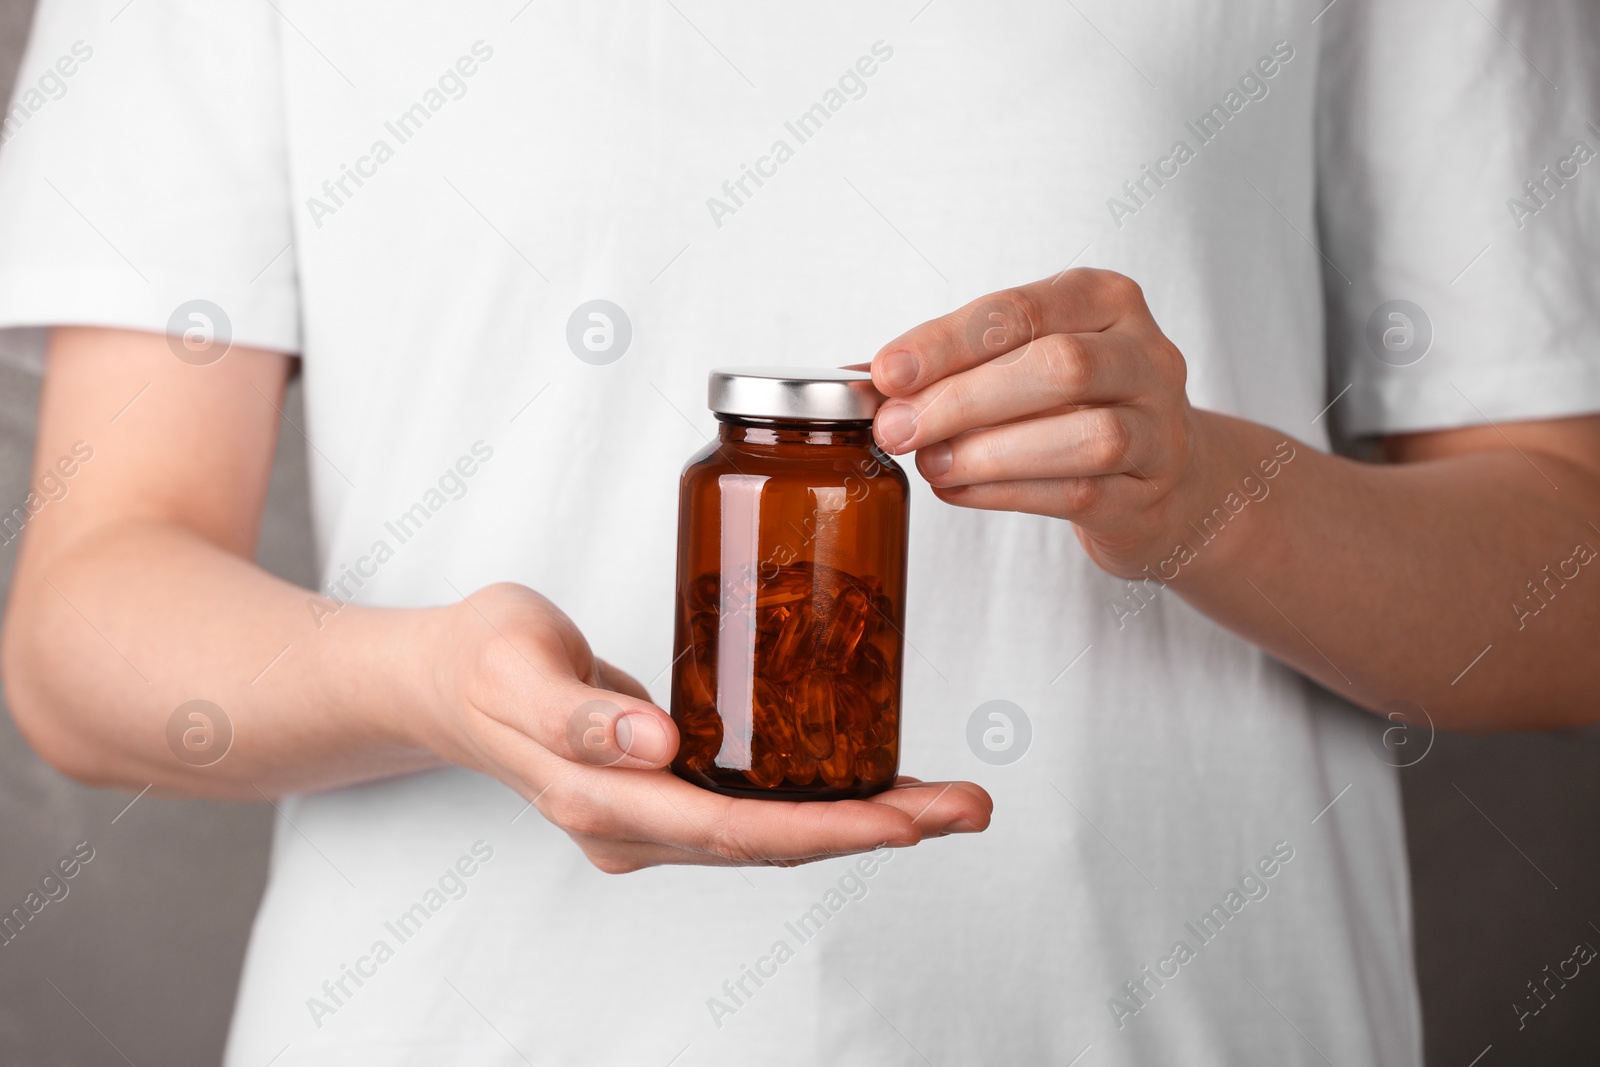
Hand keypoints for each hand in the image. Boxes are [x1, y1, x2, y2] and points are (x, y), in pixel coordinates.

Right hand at [420, 583, 992, 872]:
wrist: (446, 678)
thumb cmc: (480, 660)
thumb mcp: (514, 668)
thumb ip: (579, 715)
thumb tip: (659, 748)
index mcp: (602, 805)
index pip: (733, 832)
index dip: (824, 829)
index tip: (903, 820)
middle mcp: (636, 827)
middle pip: (772, 843)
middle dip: (874, 829)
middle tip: (965, 806)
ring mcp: (653, 817)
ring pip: (774, 831)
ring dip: (862, 818)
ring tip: (946, 798)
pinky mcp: (669, 790)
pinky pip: (758, 804)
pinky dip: (822, 796)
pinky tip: (875, 776)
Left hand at [869, 269, 1216, 578]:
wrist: (1164, 481)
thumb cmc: (1077, 408)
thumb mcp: (1028, 361)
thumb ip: (960, 363)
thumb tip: (867, 380)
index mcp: (1106, 302)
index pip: (1022, 310)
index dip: (947, 342)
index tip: (886, 372)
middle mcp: (1146, 356)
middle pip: (1059, 366)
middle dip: (963, 398)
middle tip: (897, 428)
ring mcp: (1160, 427)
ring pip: (1084, 435)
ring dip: (990, 451)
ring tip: (929, 463)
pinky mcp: (1150, 492)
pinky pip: (1080, 492)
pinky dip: (1006, 492)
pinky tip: (958, 490)